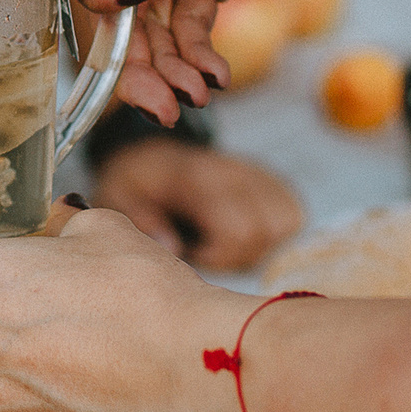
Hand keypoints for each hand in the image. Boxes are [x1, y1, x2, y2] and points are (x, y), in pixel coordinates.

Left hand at [93, 140, 303, 269]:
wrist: (154, 153)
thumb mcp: (117, 194)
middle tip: (203, 252)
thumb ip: (142, 219)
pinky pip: (293, 217)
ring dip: (256, 247)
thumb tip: (174, 248)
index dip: (216, 257)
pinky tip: (240, 235)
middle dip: (235, 256)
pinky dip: (271, 235)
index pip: (239, 230)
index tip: (189, 256)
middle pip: (264, 233)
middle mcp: (237, 171)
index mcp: (198, 175)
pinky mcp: (277, 183)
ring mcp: (261, 175)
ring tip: (221, 243)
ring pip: (285, 226)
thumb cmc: (135, 181)